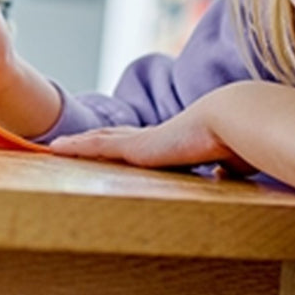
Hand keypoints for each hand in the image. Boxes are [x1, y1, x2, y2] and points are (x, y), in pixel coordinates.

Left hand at [50, 98, 249, 173]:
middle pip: (113, 137)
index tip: (113, 143)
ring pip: (98, 141)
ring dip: (77, 145)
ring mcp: (139, 140)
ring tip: (54, 148)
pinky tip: (55, 149)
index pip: (142, 142)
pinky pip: (95, 147)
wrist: (234, 121)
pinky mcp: (133, 147)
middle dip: (93, 140)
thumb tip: (226, 173)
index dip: (125, 142)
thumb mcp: (229, 159)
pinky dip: (75, 148)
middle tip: (71, 145)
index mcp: (173, 141)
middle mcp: (152, 137)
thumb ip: (223, 167)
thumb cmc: (240, 141)